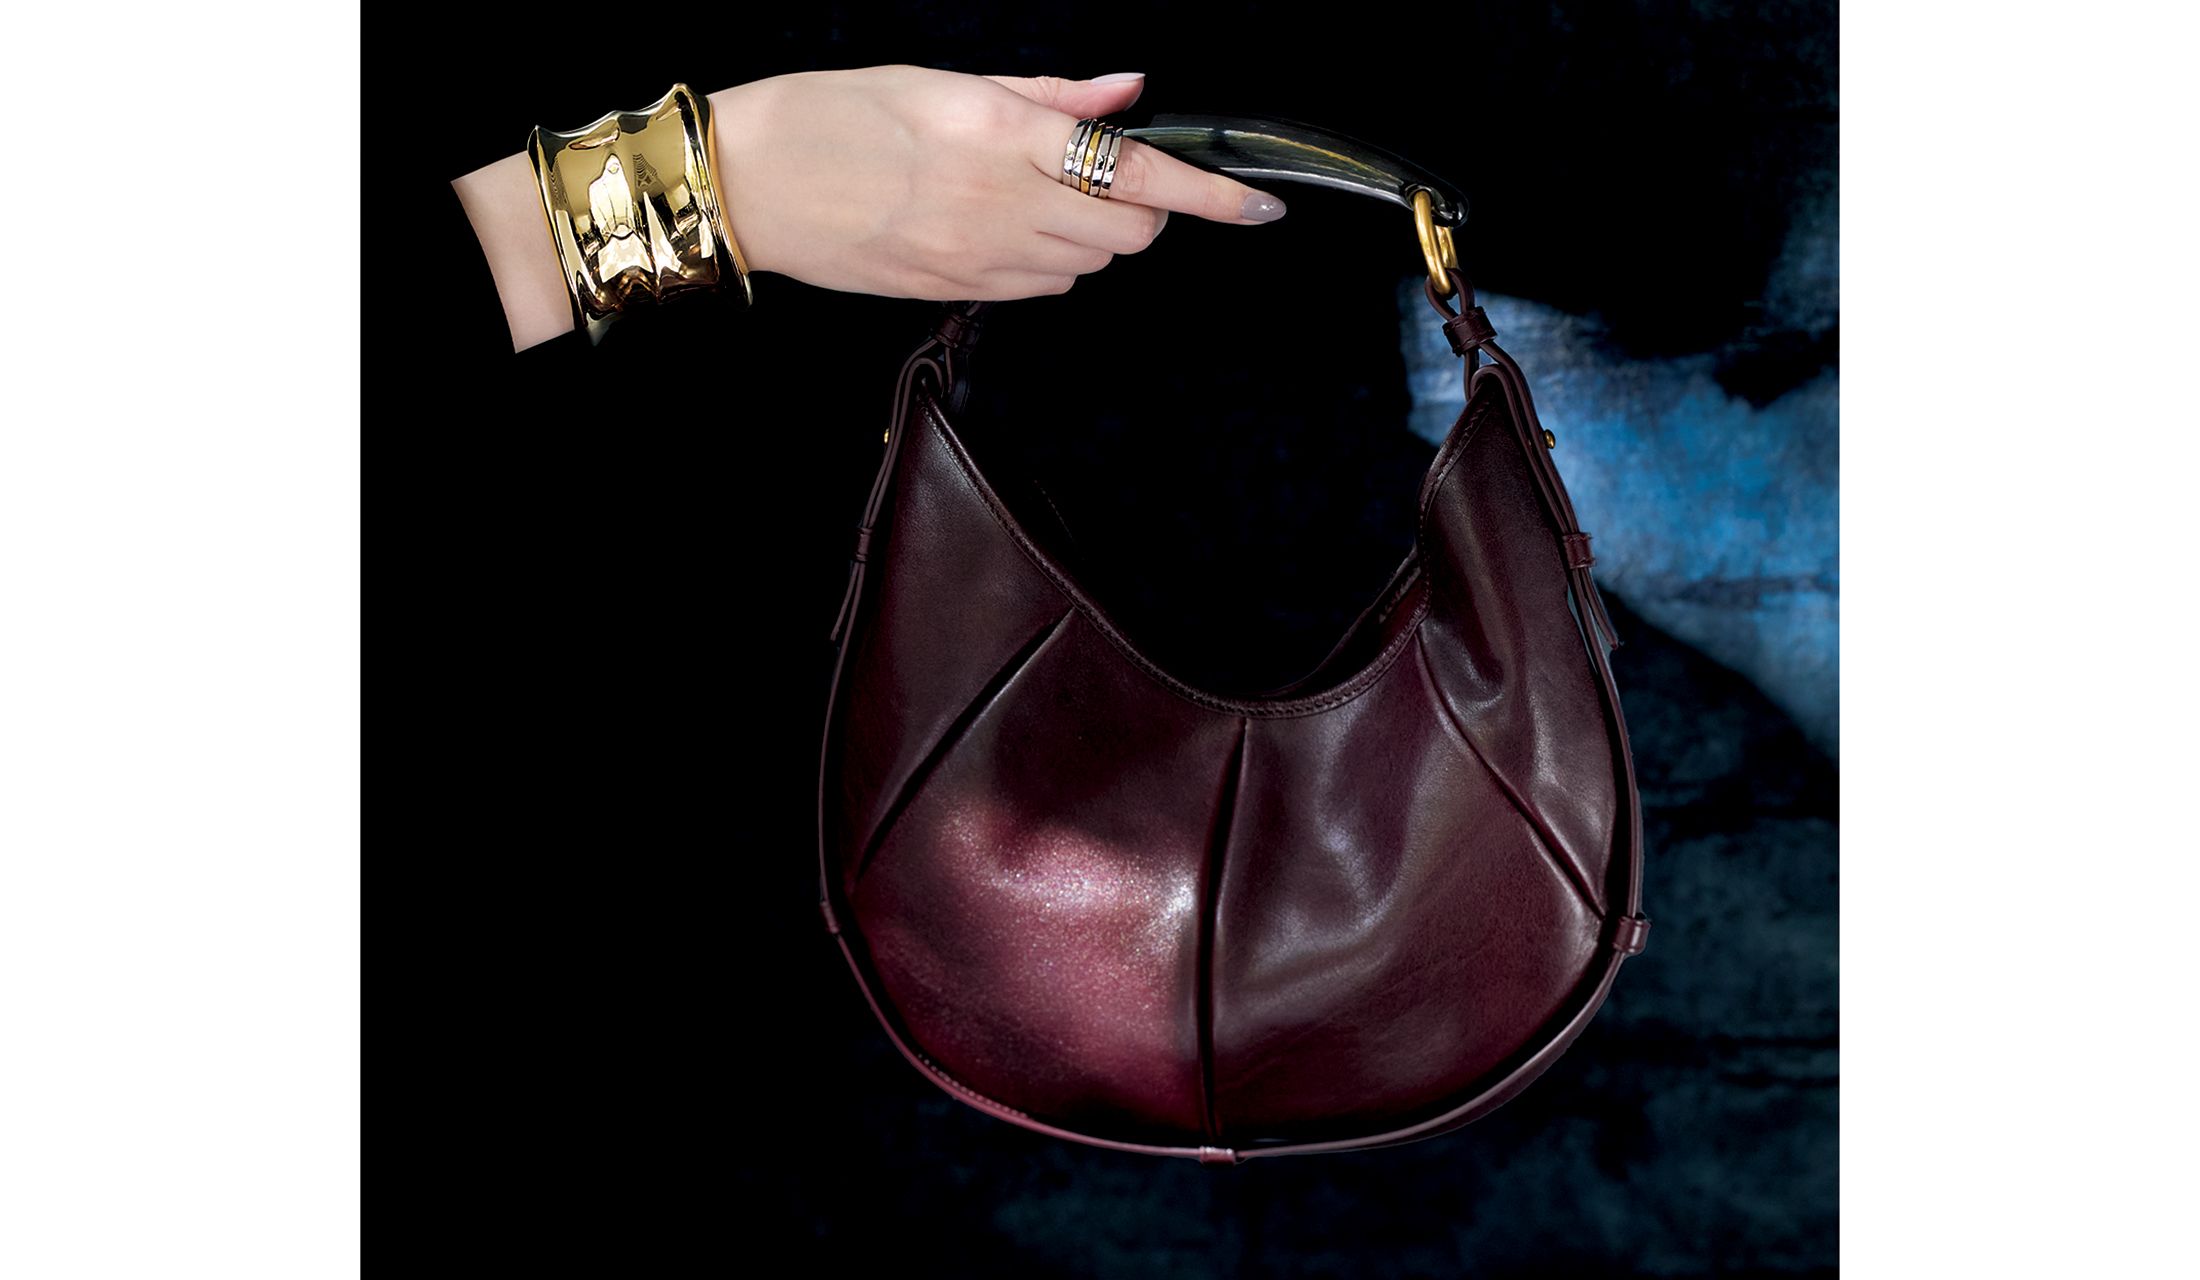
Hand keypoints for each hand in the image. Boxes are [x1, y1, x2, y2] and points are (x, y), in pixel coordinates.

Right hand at [707, 66, 1285, 300]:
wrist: (755, 184)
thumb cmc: (838, 114)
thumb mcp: (944, 81)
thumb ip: (1048, 96)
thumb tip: (1126, 91)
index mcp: (1004, 134)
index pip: (1138, 169)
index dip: (1211, 195)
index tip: (1262, 208)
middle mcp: (1003, 201)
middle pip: (1129, 229)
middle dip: (1141, 207)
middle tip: (1103, 175)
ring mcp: (981, 256)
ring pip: (1091, 263)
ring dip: (1093, 234)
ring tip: (1035, 195)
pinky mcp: (958, 291)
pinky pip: (1044, 287)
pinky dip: (1051, 260)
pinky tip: (1005, 228)